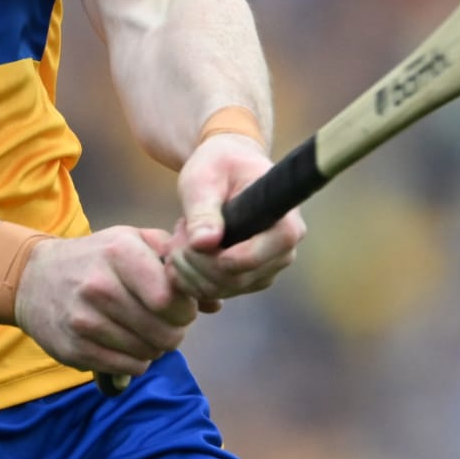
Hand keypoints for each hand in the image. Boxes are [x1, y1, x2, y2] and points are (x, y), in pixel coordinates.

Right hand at [14, 225, 197, 377]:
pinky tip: (126, 342)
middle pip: (164, 331)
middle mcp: (100, 287)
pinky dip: (137, 361)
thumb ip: (176, 261)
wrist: (33, 279)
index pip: (171, 298)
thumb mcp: (133, 240)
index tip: (179, 305)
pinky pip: (129, 369)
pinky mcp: (74, 350)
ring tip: (143, 329)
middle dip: (175, 330)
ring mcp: (84, 321)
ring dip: (156, 346)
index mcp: (120, 253)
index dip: (185, 307)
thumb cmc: (96, 257)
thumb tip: (215, 302)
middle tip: (165, 321)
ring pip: (149, 353)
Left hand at [168, 133, 303, 312]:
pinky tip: (180, 251)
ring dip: (188, 270)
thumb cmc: (219, 165)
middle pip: (236, 279)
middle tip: (174, 234)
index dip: (220, 258)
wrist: (225, 169)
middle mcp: (282, 253)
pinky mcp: (247, 280)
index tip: (192, 241)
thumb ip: (203, 209)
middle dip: (196, 263)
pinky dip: (189, 278)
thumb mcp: (205, 178)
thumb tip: (204, 243)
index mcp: (284, 222)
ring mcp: (266, 269)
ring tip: (177, 237)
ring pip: (222, 290)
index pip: (257, 257)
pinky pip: (215, 293)